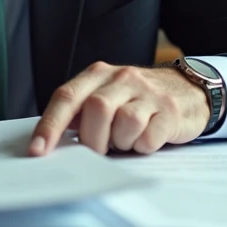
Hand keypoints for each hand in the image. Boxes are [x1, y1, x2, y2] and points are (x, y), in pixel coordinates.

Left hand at [27, 62, 209, 156]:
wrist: (188, 90)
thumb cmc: (137, 100)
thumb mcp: (107, 97)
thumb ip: (81, 112)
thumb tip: (50, 142)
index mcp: (98, 75)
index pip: (67, 97)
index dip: (50, 125)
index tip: (37, 151)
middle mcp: (122, 78)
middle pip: (96, 110)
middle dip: (94, 139)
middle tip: (101, 149)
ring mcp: (147, 92)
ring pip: (124, 123)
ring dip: (122, 142)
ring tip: (128, 140)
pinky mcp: (169, 109)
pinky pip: (148, 136)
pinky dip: (143, 146)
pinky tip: (147, 139)